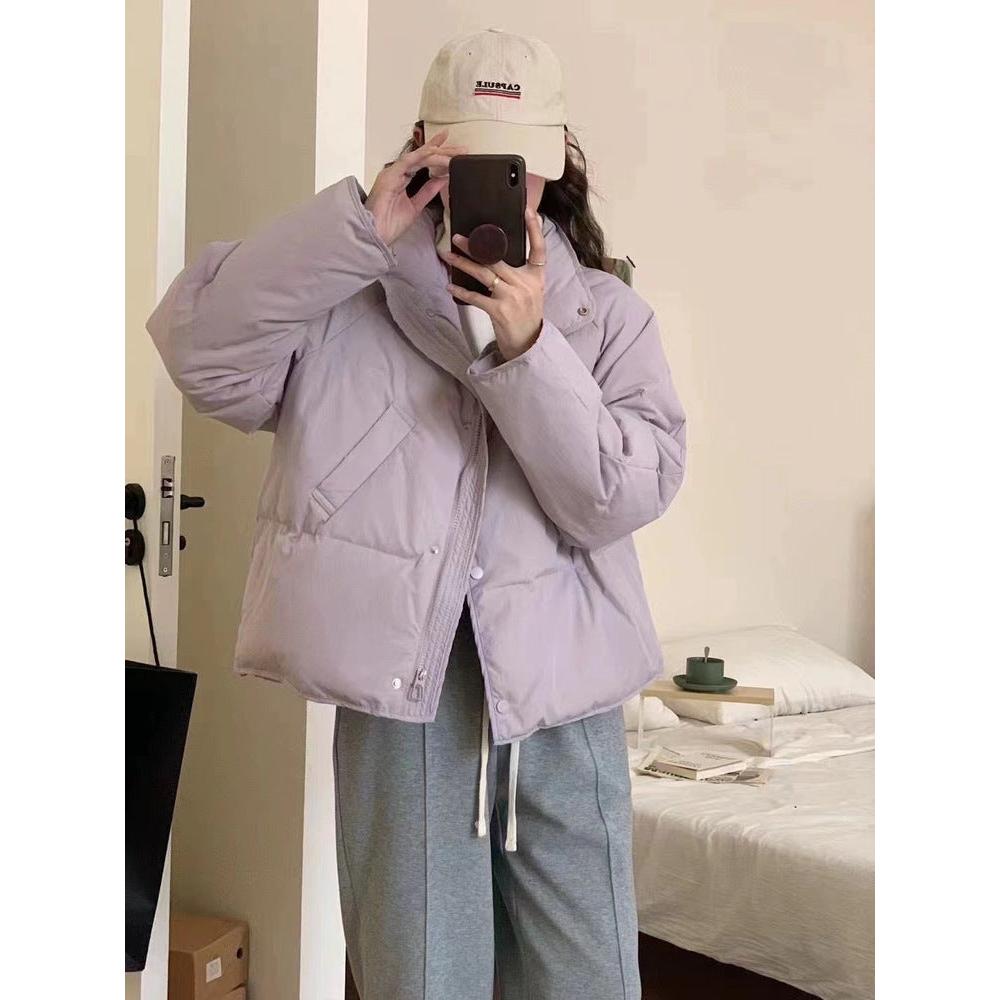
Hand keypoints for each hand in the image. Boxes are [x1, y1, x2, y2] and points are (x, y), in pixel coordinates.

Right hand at [367, 129, 466, 245]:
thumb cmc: (389, 225)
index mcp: (402, 178)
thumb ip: (428, 191)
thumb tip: (442, 179)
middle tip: (462, 148)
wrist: (376, 235)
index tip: (455, 150)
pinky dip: (423, 157)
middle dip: (443, 150)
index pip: (423, 161)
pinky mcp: (389, 175)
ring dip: (437, 153)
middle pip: (423, 156)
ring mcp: (393, 172)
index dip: (438, 153)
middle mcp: (397, 172)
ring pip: (418, 156)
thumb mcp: (415, 206)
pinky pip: (409, 161)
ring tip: (454, 153)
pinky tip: (437, 154)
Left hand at [441, 206, 546, 361]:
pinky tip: (451, 284)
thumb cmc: (525, 316)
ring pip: (484, 274)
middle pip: (498, 259)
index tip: (528, 210)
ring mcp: (513, 297)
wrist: (527, 344)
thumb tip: (496, 256)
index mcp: (536, 277)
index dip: (534, 228)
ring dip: (464, 263)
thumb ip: (519, 274)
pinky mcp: (499, 311)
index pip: (539, 248)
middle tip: (459, 236)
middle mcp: (526, 284)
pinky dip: (462, 291)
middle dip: (476, 246)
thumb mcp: (531, 291)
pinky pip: (476, 297)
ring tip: (448, 255)